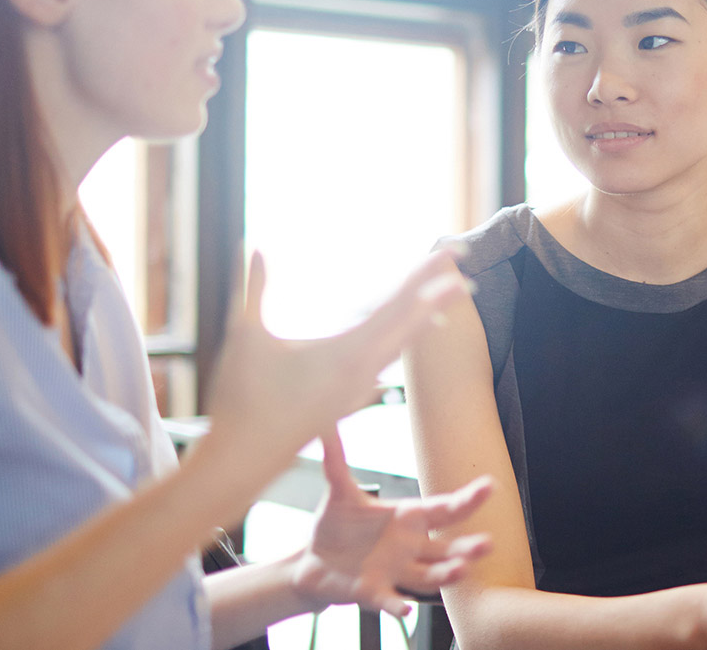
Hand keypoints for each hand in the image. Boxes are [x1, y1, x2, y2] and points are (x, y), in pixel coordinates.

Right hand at [203, 250, 470, 480]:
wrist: (244, 462)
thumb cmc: (242, 401)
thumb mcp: (245, 336)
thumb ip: (253, 288)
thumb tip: (252, 245)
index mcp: (347, 352)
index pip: (398, 305)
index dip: (426, 276)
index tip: (452, 253)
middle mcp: (362, 371)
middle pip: (412, 322)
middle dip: (439, 292)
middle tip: (464, 265)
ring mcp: (357, 388)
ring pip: (401, 344)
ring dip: (423, 316)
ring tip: (443, 298)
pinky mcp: (347, 400)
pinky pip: (386, 361)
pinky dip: (401, 339)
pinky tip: (403, 335)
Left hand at [291, 427, 492, 615]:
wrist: (314, 559)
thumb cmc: (336, 524)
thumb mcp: (338, 490)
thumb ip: (336, 460)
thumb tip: (325, 423)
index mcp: (407, 517)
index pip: (443, 508)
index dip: (467, 499)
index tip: (489, 486)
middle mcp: (409, 547)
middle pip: (446, 547)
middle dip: (468, 547)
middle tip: (488, 543)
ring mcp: (395, 572)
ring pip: (428, 576)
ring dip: (445, 574)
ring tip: (461, 569)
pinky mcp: (375, 592)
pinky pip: (391, 601)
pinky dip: (398, 606)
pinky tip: (406, 610)